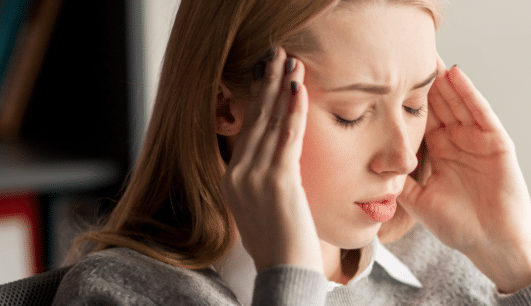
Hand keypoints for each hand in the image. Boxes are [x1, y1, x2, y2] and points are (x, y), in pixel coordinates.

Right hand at [219, 47, 321, 272]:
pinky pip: (287, 138)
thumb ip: (264, 181)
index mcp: (231, 179)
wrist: (283, 273)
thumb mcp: (262, 208)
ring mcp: (254, 177)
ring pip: (269, 123)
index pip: (247, 130)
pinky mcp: (276, 181)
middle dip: (267, 84)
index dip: (259, 99)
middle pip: (254, 119)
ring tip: (291, 63)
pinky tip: (299, 91)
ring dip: (281, 89)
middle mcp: (237, 174)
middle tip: (277, 55)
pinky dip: (293, 112)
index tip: (268, 75)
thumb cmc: (280, 245)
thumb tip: (278, 162)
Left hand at [399, 57, 530, 292]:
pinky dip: (469, 93)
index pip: (421, 117)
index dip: (406, 97)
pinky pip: (481, 112)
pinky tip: (456, 75)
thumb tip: (369, 169)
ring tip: (427, 54)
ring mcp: (478, 139)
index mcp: (440, 152)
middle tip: (406, 53)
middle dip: (424, 79)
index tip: (388, 76)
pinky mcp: (497, 142)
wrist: (492, 244)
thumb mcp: (420, 201)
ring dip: (443, 79)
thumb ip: (399, 183)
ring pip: (458, 101)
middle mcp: (458, 141)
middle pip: (439, 102)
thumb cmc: (460, 227)